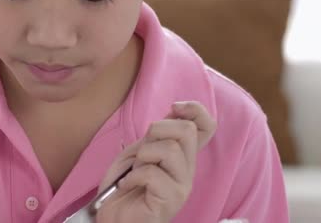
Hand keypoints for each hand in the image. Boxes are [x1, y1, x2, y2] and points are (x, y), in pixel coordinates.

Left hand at [96, 101, 215, 222]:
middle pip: (187, 130)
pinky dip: (133, 176)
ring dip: (143, 156)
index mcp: (182, 155)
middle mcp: (188, 169)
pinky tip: (127, 185)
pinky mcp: (171, 200)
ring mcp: (182, 185)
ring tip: (135, 171)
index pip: (207, 126)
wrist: (113, 216)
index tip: (173, 109)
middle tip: (143, 152)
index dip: (195, 109)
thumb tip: (174, 112)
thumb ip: (157, 135)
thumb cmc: (125, 185)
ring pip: (170, 149)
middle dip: (157, 131)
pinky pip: (152, 173)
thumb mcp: (139, 150)